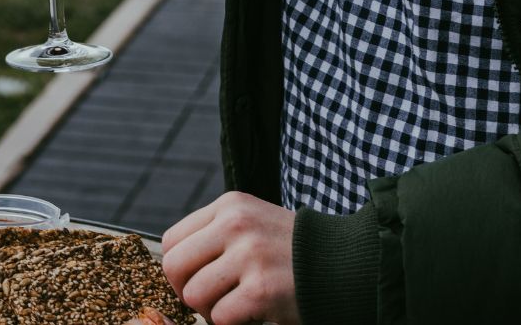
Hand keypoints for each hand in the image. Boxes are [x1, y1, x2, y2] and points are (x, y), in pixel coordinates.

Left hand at [161, 192, 299, 324]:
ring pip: (194, 295)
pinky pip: (220, 317)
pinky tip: (253, 316)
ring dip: (211, 311)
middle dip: (187, 293)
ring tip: (235, 307)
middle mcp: (236, 224)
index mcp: (229, 206)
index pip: (172, 241)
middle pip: (175, 267)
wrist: (348, 266)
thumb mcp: (253, 223)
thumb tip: (174, 266)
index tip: (196, 281)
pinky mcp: (262, 288)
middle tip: (212, 301)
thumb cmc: (293, 252)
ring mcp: (249, 255)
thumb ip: (216, 235)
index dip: (179, 270)